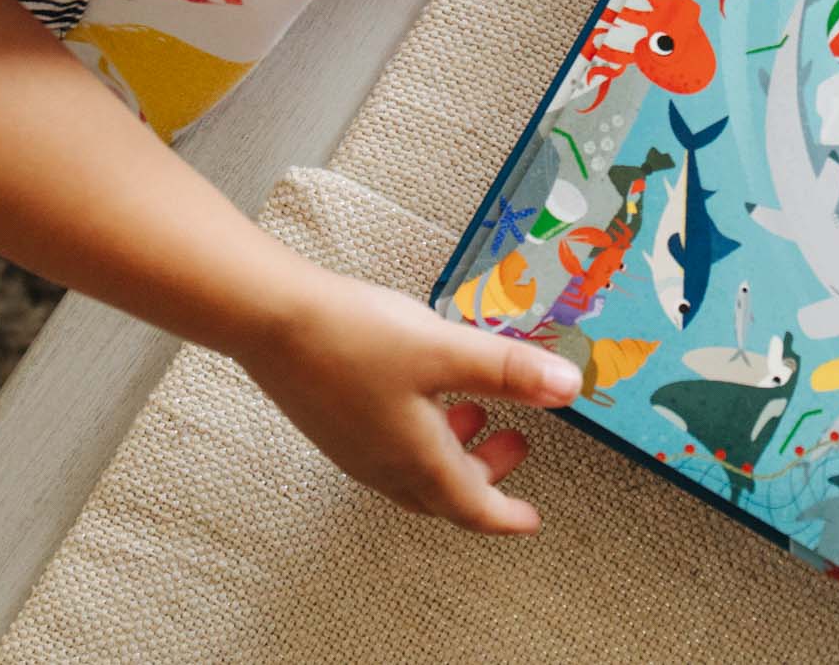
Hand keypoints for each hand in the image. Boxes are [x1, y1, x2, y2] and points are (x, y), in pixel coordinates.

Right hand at [237, 265, 581, 532]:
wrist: (270, 318)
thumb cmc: (356, 337)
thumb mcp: (445, 350)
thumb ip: (508, 371)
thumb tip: (568, 389)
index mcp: (415, 460)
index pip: (471, 508)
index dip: (507, 516)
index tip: (531, 519)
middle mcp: (382, 465)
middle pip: (444, 493)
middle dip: (486, 476)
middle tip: (517, 441)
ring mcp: (353, 446)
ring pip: (415, 471)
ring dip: (453, 452)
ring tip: (475, 407)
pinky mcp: (334, 423)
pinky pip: (389, 449)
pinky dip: (422, 435)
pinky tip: (425, 388)